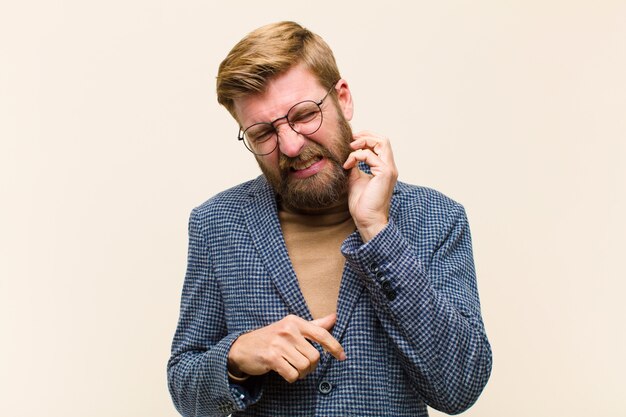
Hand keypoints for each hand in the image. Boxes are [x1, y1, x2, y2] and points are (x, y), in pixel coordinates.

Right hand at [227, 313, 345, 382]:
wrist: (243, 347)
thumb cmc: (272, 338)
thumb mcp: (292, 327)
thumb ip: (314, 325)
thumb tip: (335, 317)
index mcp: (295, 321)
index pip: (321, 333)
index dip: (335, 346)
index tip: (342, 357)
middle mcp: (288, 330)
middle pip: (314, 356)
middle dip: (311, 366)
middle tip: (302, 365)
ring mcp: (279, 343)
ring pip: (304, 366)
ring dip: (301, 373)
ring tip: (292, 368)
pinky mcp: (271, 357)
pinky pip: (292, 374)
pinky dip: (291, 377)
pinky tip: (284, 371)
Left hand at [342, 131, 397, 241]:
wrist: (367, 219)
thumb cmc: (362, 204)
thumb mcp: (355, 179)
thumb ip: (355, 166)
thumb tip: (347, 155)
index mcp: (384, 168)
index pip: (380, 144)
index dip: (366, 138)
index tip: (350, 142)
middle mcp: (390, 167)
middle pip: (383, 139)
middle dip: (365, 135)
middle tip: (350, 140)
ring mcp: (389, 169)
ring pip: (381, 142)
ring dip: (363, 141)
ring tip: (349, 148)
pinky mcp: (384, 173)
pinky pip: (369, 155)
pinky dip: (356, 156)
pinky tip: (347, 165)